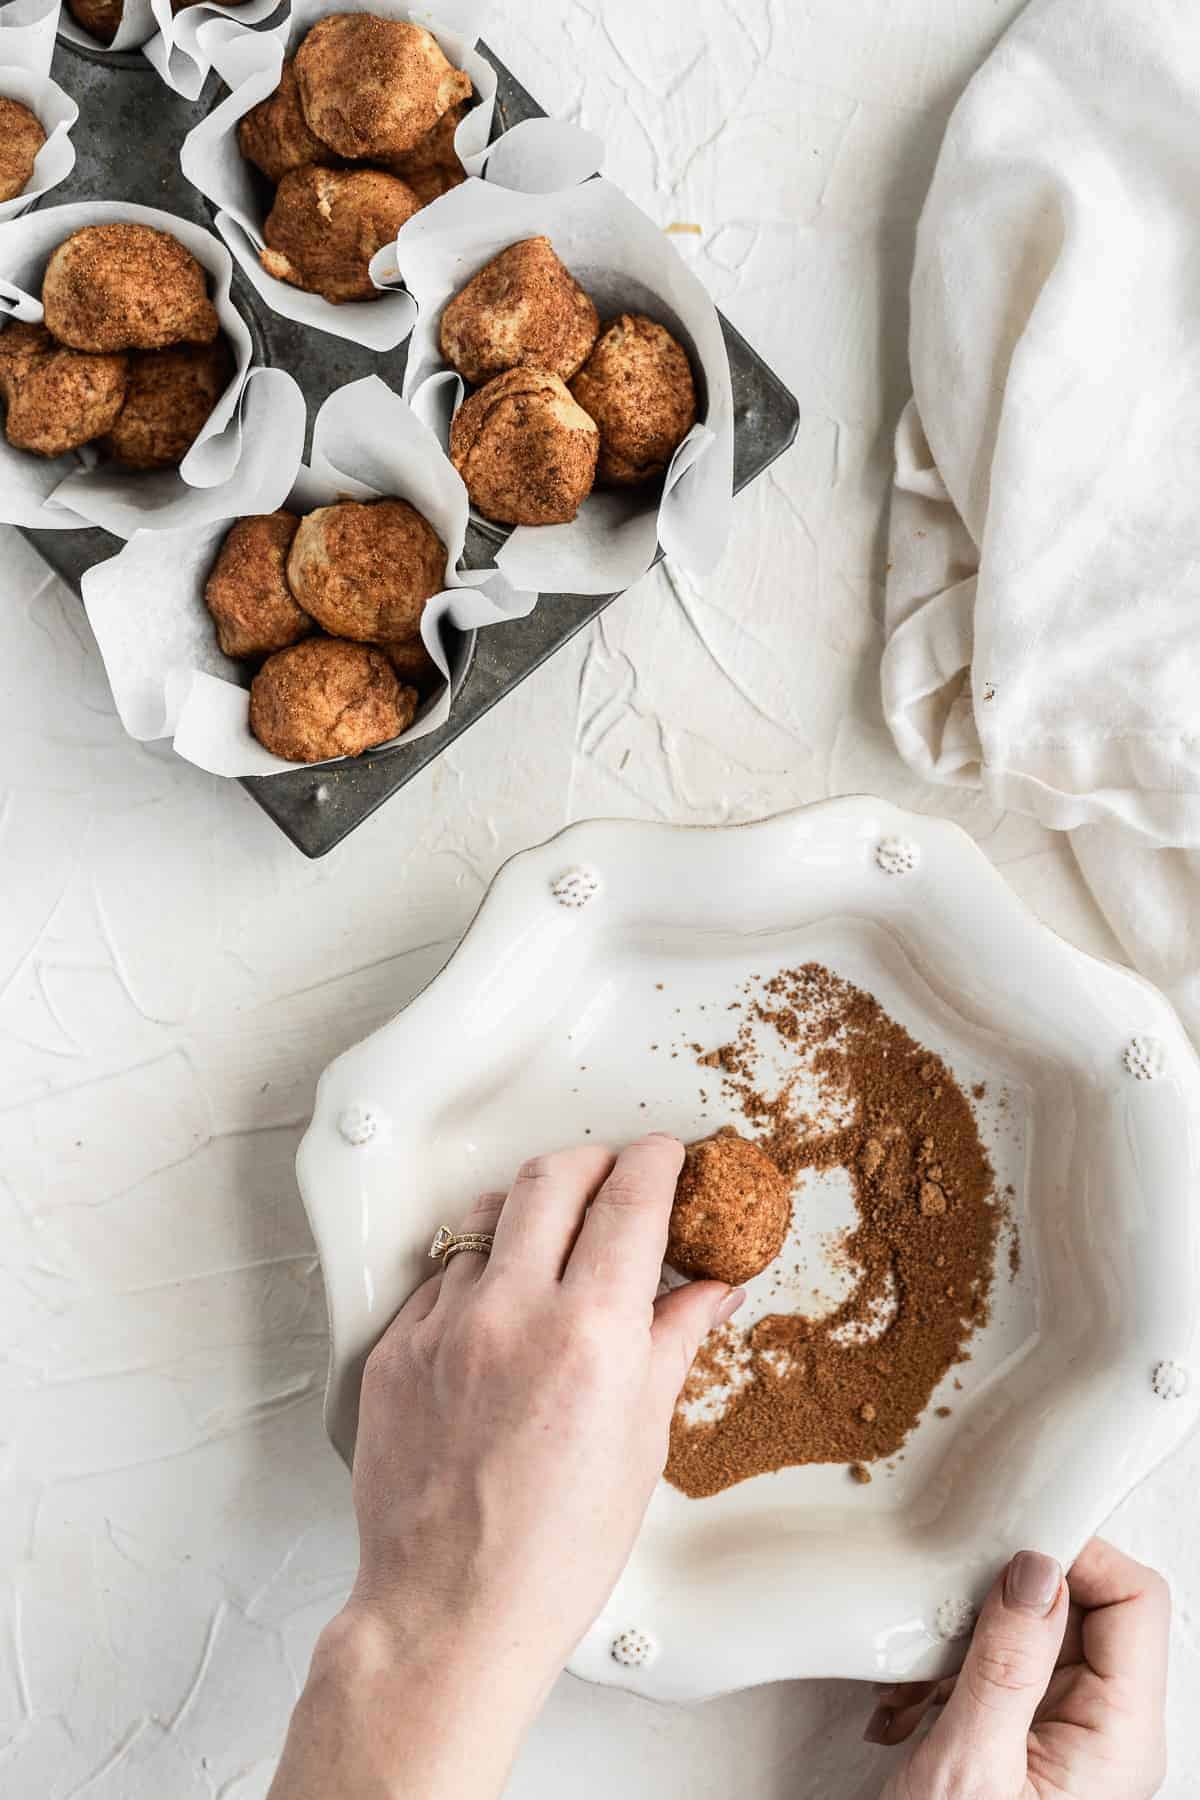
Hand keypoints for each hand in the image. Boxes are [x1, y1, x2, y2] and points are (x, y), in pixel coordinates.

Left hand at [269, 1135, 741, 1799]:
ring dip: (528, 1224)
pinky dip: (477, 1282)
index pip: (631, 1198)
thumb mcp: (641, 1442)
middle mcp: (511, 1312)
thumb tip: (710, 1290)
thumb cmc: (555, 1551)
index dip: (657, 1162)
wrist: (449, 1611)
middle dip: (592, 1162)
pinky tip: (497, 1323)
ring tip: (551, 1260)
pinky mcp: (393, 1348)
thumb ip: (673, 1342)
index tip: (666, 1157)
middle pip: (551, 1176)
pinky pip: (440, 1280)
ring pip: (487, 1223)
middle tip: (613, 1180)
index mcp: (590, 1334)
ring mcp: (442, 1326)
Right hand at [870, 1538, 1168, 1799]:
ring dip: (965, 1640)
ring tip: (914, 1683)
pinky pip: (1002, 1672)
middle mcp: (1107, 1734)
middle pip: (1084, 1608)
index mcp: (1120, 1739)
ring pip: (1034, 1635)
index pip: (1135, 1598)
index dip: (1076, 1554)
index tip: (1004, 1541)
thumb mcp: (970, 1766)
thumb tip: (1033, 1567)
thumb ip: (1007, 1661)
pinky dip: (949, 1674)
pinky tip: (907, 1711)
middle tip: (945, 1609)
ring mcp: (1067, 1739)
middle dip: (1004, 1598)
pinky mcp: (1027, 1746)